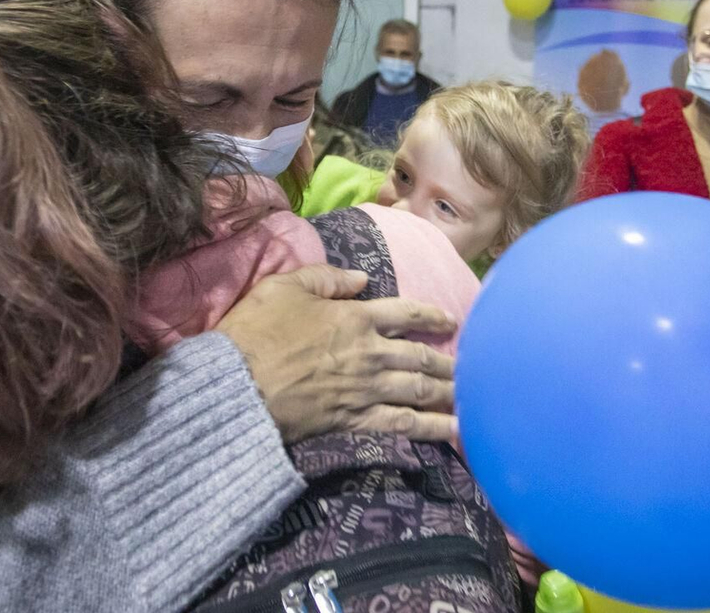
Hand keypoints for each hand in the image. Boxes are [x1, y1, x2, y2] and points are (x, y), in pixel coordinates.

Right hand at [215, 265, 458, 442]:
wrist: (239, 386)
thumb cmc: (257, 333)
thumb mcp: (285, 287)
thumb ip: (326, 277)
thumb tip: (361, 278)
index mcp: (356, 318)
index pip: (406, 313)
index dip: (432, 316)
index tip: (451, 321)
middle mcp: (371, 353)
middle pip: (421, 356)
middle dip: (448, 362)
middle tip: (469, 367)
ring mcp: (367, 389)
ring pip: (421, 390)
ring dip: (448, 393)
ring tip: (470, 397)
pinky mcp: (358, 421)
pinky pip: (405, 425)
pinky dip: (433, 428)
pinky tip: (455, 432)